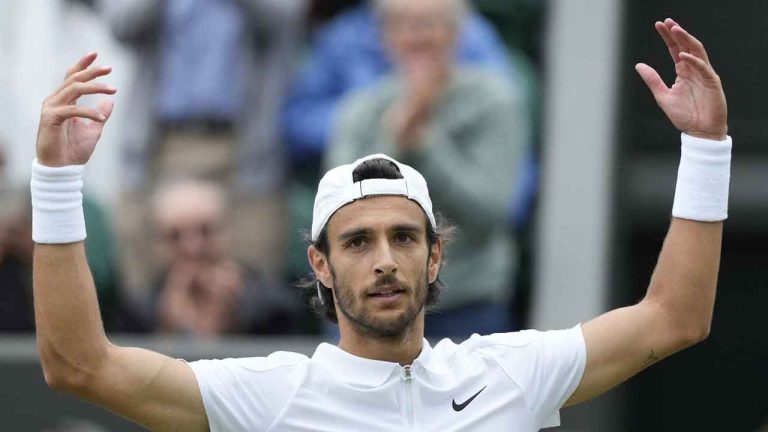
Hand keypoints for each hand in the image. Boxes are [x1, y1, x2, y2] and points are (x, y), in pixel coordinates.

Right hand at [36, 53, 115, 166]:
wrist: (62, 169)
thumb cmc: (74, 150)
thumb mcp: (93, 130)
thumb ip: (100, 115)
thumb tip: (109, 102)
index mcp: (64, 101)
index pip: (72, 77)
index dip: (82, 65)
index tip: (96, 55)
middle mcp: (55, 101)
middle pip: (74, 78)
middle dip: (92, 71)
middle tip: (109, 68)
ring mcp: (51, 108)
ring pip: (73, 89)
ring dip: (94, 87)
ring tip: (112, 91)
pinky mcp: (50, 118)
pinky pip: (72, 109)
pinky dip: (88, 112)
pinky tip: (101, 118)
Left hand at [636, 19, 726, 139]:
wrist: (700, 132)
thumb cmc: (684, 116)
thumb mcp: (663, 96)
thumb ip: (652, 80)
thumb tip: (638, 65)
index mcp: (683, 71)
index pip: (675, 49)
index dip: (668, 37)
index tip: (659, 25)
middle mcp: (694, 70)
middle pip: (686, 46)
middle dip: (677, 33)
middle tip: (667, 22)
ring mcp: (704, 74)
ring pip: (697, 51)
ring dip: (686, 40)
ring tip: (675, 30)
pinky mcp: (712, 82)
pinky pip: (704, 67)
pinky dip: (694, 60)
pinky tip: (683, 55)